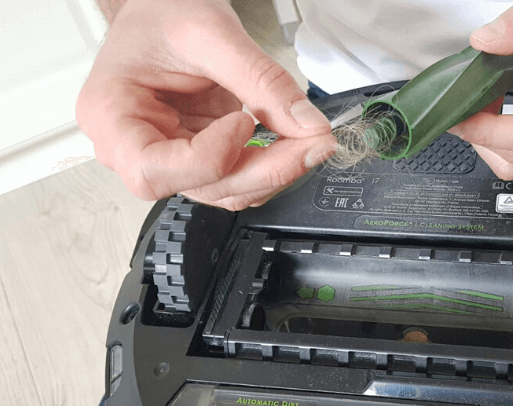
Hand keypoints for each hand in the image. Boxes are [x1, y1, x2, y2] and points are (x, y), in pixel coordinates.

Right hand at [76, 0, 335, 210]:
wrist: (163, 5)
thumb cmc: (162, 11)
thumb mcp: (211, 33)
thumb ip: (261, 80)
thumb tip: (307, 124)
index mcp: (110, 117)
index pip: (154, 170)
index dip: (210, 157)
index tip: (244, 122)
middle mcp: (133, 148)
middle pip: (200, 186)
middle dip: (264, 170)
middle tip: (312, 143)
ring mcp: (169, 157)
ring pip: (226, 189)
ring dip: (274, 171)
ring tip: (310, 139)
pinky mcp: (199, 157)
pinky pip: (237, 178)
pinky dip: (271, 166)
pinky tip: (293, 142)